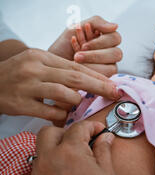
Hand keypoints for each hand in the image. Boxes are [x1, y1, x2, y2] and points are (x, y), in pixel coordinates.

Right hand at [0, 48, 119, 120]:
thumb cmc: (18, 76)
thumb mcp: (37, 65)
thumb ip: (61, 71)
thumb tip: (93, 81)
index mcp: (41, 57)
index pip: (76, 66)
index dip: (97, 76)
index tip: (113, 84)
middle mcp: (34, 69)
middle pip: (74, 78)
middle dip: (99, 87)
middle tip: (114, 94)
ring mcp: (27, 86)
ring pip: (63, 94)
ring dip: (76, 101)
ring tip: (76, 104)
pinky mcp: (21, 104)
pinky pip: (50, 112)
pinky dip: (61, 115)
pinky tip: (62, 116)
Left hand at [24, 121, 118, 174]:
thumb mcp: (108, 174)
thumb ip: (104, 150)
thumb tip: (105, 137)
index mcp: (70, 152)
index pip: (78, 128)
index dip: (91, 126)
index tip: (99, 130)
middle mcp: (48, 160)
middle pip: (49, 133)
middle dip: (65, 133)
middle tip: (80, 142)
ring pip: (40, 153)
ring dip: (55, 152)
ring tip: (72, 164)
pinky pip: (37, 174)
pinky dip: (49, 173)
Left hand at [49, 16, 121, 76]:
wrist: (51, 65)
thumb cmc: (63, 47)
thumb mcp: (76, 28)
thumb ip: (96, 22)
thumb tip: (115, 26)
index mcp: (106, 39)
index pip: (115, 38)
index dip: (100, 42)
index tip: (84, 45)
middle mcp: (110, 53)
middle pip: (116, 54)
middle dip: (95, 55)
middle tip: (77, 56)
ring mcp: (109, 67)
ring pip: (112, 68)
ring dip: (92, 65)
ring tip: (76, 63)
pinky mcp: (104, 80)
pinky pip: (104, 79)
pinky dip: (90, 73)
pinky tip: (79, 69)